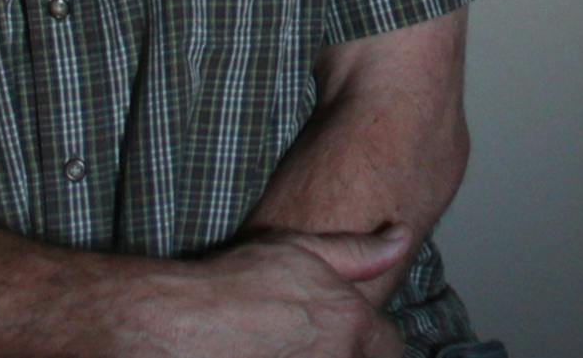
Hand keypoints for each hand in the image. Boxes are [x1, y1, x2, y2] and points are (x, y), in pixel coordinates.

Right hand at [111, 224, 410, 357]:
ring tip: (291, 347)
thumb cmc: (237, 285)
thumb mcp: (302, 252)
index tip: (346, 331)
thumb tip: (401, 237)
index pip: (390, 343)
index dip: (370, 336)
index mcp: (351, 324)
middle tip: (311, 340)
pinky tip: (274, 356)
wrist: (182, 326)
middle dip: (347, 351)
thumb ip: (359, 252)